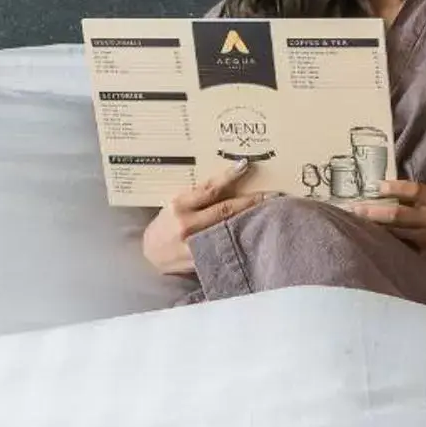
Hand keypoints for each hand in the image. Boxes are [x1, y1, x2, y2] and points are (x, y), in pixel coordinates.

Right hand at [142, 162, 267, 276]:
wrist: (150, 255)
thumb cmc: (166, 225)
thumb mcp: (175, 204)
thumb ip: (197, 196)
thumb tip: (227, 181)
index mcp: (180, 206)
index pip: (208, 189)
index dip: (228, 177)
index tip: (246, 165)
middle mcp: (187, 225)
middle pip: (225, 210)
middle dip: (252, 201)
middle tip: (275, 194)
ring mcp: (195, 245)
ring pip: (230, 230)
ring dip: (252, 220)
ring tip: (273, 212)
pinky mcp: (201, 261)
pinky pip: (227, 248)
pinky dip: (243, 240)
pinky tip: (258, 236)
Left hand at [354, 180, 425, 276]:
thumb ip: (413, 195)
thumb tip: (377, 187)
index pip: (415, 191)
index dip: (396, 188)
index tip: (376, 186)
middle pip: (400, 215)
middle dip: (375, 212)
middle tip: (354, 209)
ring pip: (396, 234)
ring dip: (374, 229)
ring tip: (353, 223)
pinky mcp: (423, 255)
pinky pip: (399, 247)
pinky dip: (382, 243)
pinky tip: (366, 240)